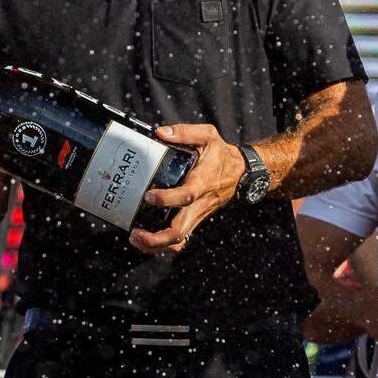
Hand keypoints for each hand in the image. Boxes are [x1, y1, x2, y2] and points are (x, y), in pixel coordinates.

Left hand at [129, 123, 245, 254]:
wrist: (242, 172)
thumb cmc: (221, 154)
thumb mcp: (207, 136)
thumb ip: (184, 132)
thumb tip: (160, 133)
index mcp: (202, 182)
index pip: (186, 196)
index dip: (167, 199)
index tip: (149, 196)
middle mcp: (199, 204)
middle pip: (179, 230)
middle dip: (156, 237)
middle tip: (134, 232)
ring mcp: (198, 215)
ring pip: (179, 239)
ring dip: (156, 245)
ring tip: (135, 239)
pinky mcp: (195, 219)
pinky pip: (180, 239)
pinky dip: (163, 244)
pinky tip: (146, 240)